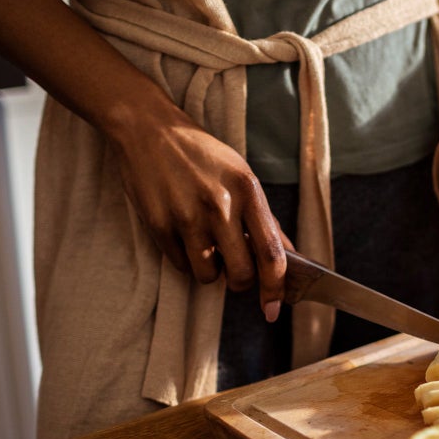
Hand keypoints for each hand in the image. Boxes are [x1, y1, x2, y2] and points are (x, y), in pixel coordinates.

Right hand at [109, 108, 292, 322]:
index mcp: (249, 191)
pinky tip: (183, 235)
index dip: (276, 288)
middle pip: (242, 274)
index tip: (274, 309)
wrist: (149, 129)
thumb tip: (289, 255)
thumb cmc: (201, 154)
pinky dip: (185, 260)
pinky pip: (180, 266)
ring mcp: (188, 216)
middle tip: (235, 269)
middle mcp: (221, 205)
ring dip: (210, 272)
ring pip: (208, 276)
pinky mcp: (159, 225)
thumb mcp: (242, 176)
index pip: (272, 253)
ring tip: (206, 245)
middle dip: (241, 281)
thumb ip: (265, 218)